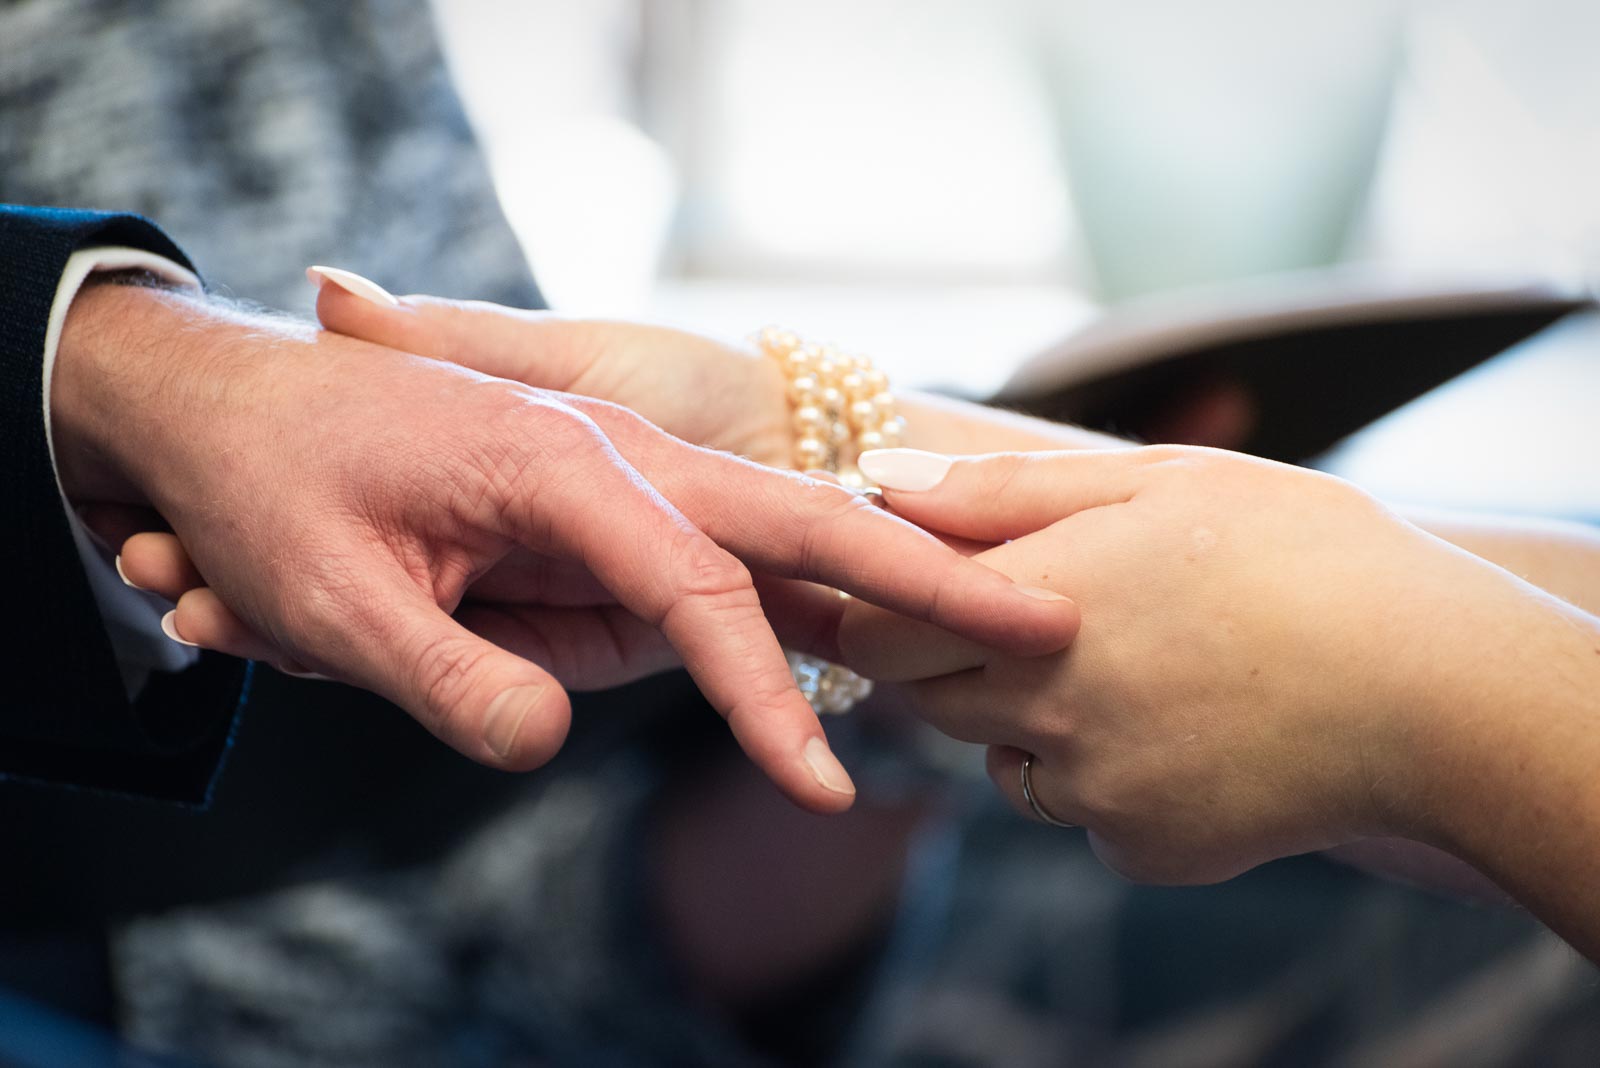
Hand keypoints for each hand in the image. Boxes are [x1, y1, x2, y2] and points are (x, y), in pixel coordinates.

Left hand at [54, 283, 1076, 811]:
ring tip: (1011, 620)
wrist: (224, 408)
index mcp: (568, 463)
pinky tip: (860, 647)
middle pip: (803, 524)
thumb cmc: (273, 484)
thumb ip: (454, 681)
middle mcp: (623, 463)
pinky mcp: (609, 531)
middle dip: (927, 572)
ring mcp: (625, 494)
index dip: (763, 702)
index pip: (700, 594)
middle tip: (1047, 614)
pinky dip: (785, 620)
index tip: (824, 791)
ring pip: (772, 553)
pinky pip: (702, 586)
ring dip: (881, 593)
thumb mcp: (338, 600)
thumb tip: (558, 744)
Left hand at [839, 445, 1554, 878]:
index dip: (880, 615)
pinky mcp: (1142, 848)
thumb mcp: (1160, 480)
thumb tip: (885, 479)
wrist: (1435, 689)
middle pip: (930, 701)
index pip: (875, 637)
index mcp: (1033, 602)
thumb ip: (1007, 489)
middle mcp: (1042, 706)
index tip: (918, 595)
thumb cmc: (1305, 555)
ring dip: (1037, 724)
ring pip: (1007, 762)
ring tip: (1145, 670)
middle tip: (1050, 620)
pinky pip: (1087, 813)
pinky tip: (1194, 731)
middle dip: (958, 663)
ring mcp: (1091, 789)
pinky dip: (1116, 779)